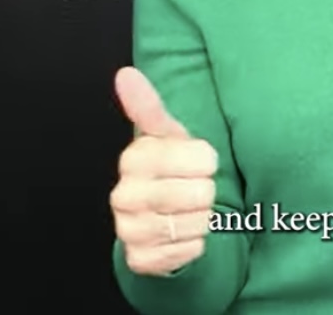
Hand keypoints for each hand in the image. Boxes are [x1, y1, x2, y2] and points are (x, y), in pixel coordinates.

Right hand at [110, 66, 218, 275]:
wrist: (157, 215)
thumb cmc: (169, 168)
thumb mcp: (166, 134)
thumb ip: (148, 105)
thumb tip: (125, 74)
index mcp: (135, 158)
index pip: (201, 158)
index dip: (208, 161)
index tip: (199, 161)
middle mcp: (124, 195)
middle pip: (200, 193)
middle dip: (206, 192)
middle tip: (193, 189)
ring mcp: (129, 229)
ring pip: (196, 224)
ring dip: (202, 219)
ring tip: (189, 210)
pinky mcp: (140, 259)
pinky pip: (187, 251)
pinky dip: (194, 244)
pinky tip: (182, 234)